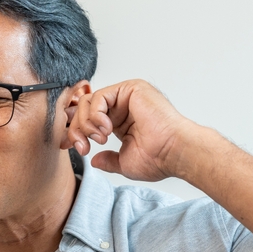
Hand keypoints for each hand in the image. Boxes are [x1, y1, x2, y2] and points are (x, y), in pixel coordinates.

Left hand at [67, 80, 199, 181]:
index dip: (77, 134)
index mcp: (122, 121)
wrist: (174, 152)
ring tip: (101, 138)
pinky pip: (99, 96)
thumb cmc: (158, 158)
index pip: (89, 120)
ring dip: (87, 123)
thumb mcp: (125, 162)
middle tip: (84, 147)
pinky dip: (96, 115)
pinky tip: (107, 129)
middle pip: (85, 109)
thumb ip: (109, 160)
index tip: (79, 150)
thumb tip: (95, 160)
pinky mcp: (131, 88)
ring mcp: (127, 95)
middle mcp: (124, 105)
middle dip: (77, 130)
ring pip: (89, 101)